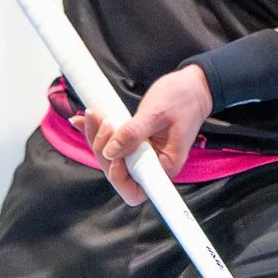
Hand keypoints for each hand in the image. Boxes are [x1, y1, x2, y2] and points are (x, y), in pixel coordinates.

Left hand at [81, 66, 212, 203]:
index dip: (119, 178)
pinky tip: (85, 119)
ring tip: (93, 114)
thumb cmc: (182, 99)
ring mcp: (143, 156)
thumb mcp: (156, 114)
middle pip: (118, 174)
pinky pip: (113, 146)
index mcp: (164, 166)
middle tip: (101, 121)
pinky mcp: (136, 144)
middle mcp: (152, 166)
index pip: (136, 191)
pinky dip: (98, 133)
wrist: (193, 87)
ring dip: (97, 139)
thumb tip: (110, 152)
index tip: (113, 155)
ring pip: (111, 159)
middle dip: (103, 150)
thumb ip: (133, 134)